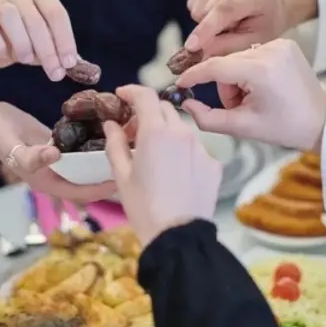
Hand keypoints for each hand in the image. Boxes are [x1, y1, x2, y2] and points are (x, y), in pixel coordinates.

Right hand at [0, 0, 77, 80]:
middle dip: (48, 49)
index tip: (69, 63)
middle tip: (54, 72)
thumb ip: (60, 52)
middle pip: (36, 18)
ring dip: (22, 43)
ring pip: (10, 16)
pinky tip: (5, 56)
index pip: (56, 13)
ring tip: (27, 61)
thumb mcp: (47, 44)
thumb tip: (76, 66)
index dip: (65, 39)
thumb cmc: (26, 40)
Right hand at [0, 92, 116, 201]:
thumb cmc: (0, 136)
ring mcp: (58, 159)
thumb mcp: (14, 147)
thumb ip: (33, 155)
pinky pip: (79, 149)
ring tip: (125, 150)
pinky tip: (108, 133)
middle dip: (107, 177)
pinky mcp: (58, 144)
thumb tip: (55, 156)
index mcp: (48, 181)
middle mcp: (56, 173)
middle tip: (132, 165)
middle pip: (87, 182)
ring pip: (85, 166)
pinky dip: (93, 145)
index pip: (80, 192)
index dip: (101, 190)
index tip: (122, 181)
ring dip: (102, 161)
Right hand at [103, 85, 221, 246]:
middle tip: (132, 132)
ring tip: (154, 155)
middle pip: (164, 109)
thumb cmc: (143, 206)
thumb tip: (111, 124)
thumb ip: (115, 143)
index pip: (145, 96)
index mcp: (156, 132)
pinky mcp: (214, 164)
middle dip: (147, 113)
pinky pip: (196, 149)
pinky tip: (174, 172)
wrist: (178, 235)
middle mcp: (182, 133)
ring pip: (181, 128)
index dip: (132, 91)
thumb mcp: (122, 175)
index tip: (122, 95)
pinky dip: (183, 151)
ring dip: (166, 132)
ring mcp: (201, 148)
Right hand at [176, 39, 325, 150]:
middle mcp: (271, 49)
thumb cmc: (285, 128)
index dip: (193, 76)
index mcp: (261, 70)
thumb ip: (208, 118)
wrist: (321, 122)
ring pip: (237, 58)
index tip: (179, 84)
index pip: (215, 67)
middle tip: (236, 107)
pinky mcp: (286, 43)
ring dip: (236, 79)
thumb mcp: (242, 127)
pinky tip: (261, 88)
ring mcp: (280, 43)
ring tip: (251, 99)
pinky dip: (249, 71)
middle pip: (226, 63)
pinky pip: (252, 54)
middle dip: (224, 87)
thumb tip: (185, 104)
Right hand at [185, 0, 317, 57]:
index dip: (207, 28)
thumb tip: (201, 49)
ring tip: (227, 17)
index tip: (191, 46)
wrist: (274, 1)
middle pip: (206, 8)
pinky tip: (218, 7)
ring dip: (206, 17)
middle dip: (211, 26)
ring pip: (197, 4)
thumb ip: (229, 46)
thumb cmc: (265, 24)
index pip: (226, 9)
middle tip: (230, 27)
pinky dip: (201, 7)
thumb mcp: (255, 42)